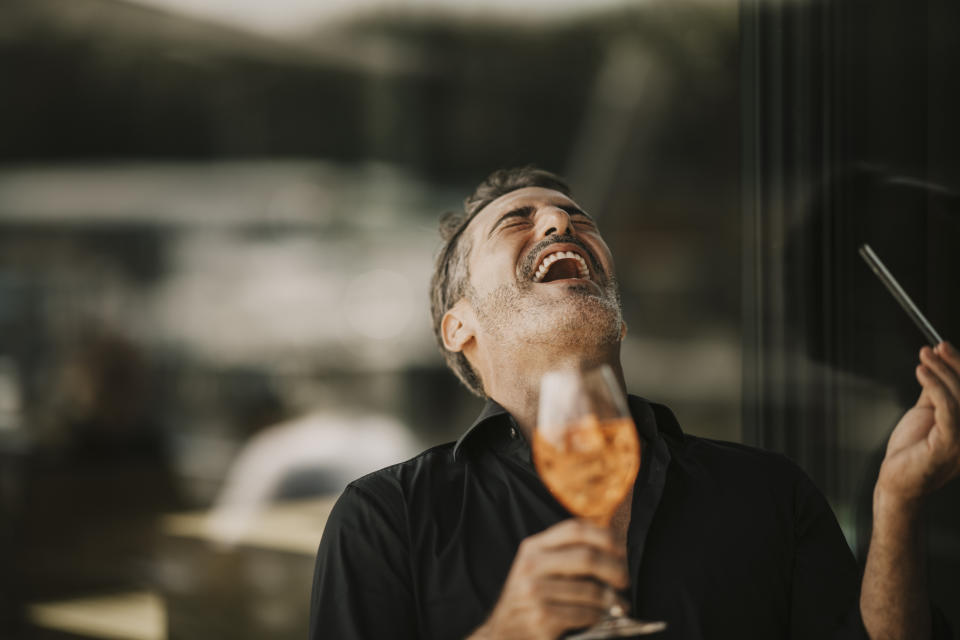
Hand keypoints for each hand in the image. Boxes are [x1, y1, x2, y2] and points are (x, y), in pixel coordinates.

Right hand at [469, 519, 628, 639]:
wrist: (503, 633)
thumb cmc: (530, 599)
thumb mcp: (539, 568)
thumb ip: (566, 553)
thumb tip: (616, 549)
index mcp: (533, 547)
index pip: (576, 529)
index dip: (606, 536)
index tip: (625, 550)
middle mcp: (531, 565)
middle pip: (587, 557)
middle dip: (616, 569)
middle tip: (626, 580)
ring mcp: (534, 592)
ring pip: (590, 590)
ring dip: (612, 600)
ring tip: (620, 604)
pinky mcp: (541, 618)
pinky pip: (584, 614)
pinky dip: (600, 617)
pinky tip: (603, 618)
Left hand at [876, 341, 959, 503]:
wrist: (898, 480)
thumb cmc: (913, 450)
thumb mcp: (929, 413)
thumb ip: (938, 393)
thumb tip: (937, 364)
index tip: (942, 346)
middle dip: (954, 363)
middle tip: (935, 347)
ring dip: (941, 371)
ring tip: (923, 356)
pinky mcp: (951, 444)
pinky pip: (948, 408)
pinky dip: (935, 386)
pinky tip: (922, 373)